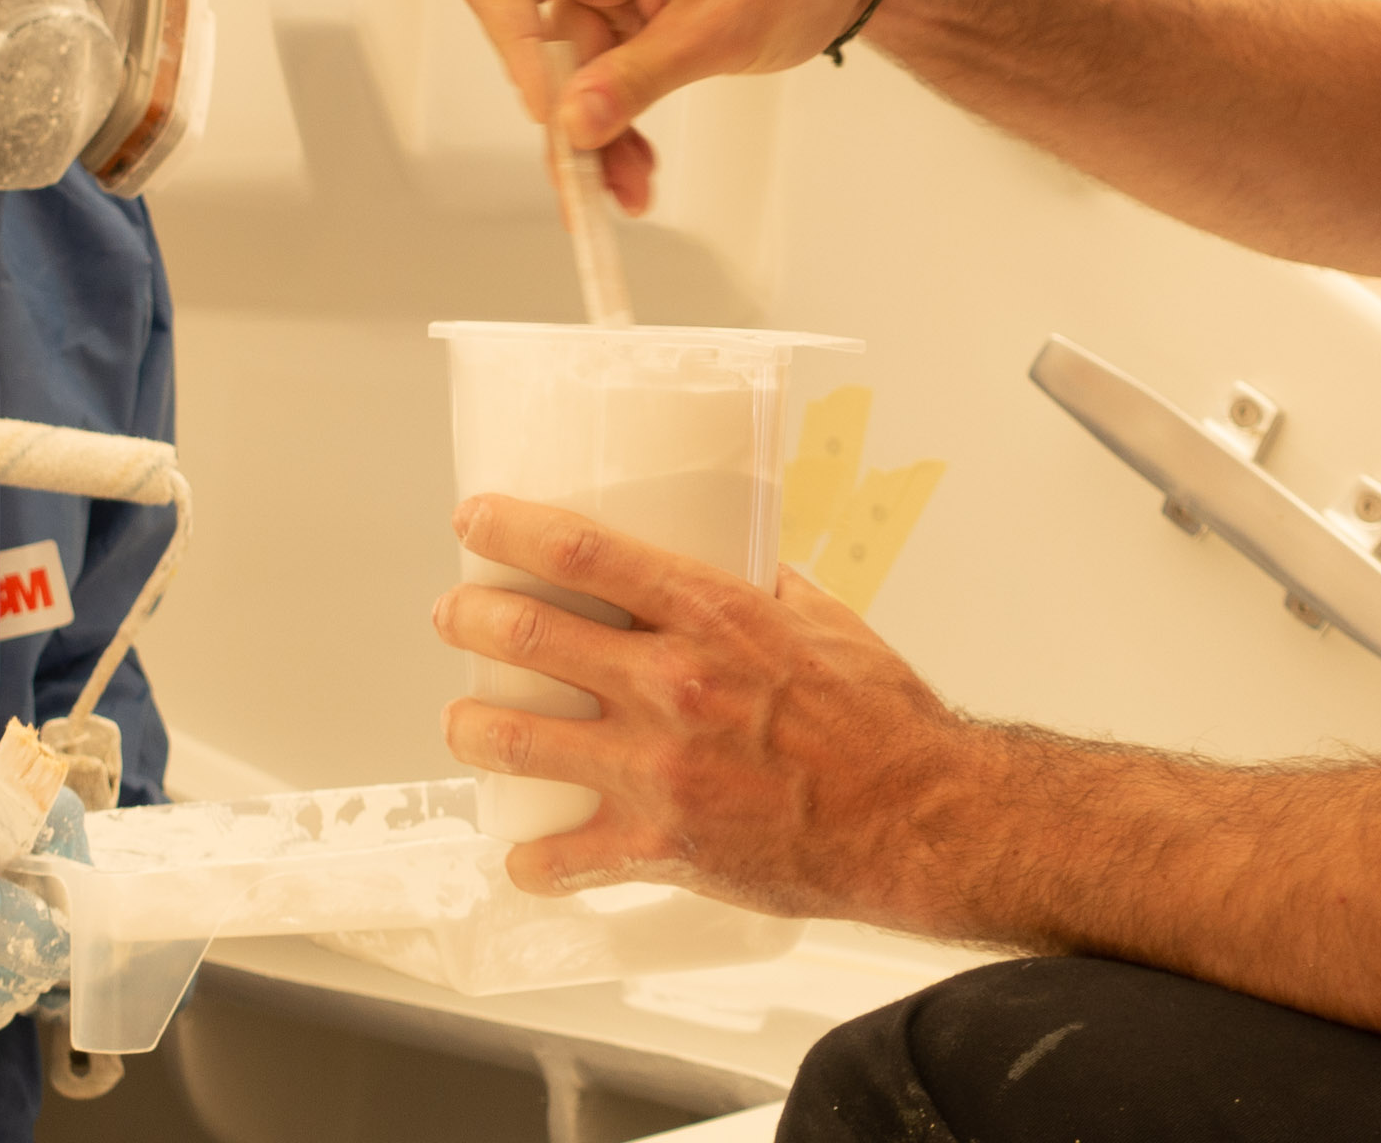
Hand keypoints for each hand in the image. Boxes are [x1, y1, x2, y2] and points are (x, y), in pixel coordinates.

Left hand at [432, 494, 975, 928]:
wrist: (925, 821)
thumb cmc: (884, 721)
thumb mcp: (823, 617)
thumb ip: (761, 585)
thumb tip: (725, 555)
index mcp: (710, 615)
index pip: (580, 552)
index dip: (508, 528)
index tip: (474, 520)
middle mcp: (672, 685)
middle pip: (526, 635)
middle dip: (469, 621)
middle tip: (455, 618)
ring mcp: (660, 769)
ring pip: (517, 741)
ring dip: (470, 728)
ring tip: (463, 722)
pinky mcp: (665, 847)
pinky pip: (565, 859)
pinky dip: (532, 860)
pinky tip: (523, 855)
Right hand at [456, 0, 893, 213]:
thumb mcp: (714, 28)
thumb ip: (636, 78)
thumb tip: (572, 124)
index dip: (513, 54)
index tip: (552, 113)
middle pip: (542, 57)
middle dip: (569, 127)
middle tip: (589, 193)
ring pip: (578, 86)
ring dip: (600, 143)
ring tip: (633, 192)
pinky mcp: (638, 29)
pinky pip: (611, 88)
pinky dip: (623, 131)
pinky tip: (641, 171)